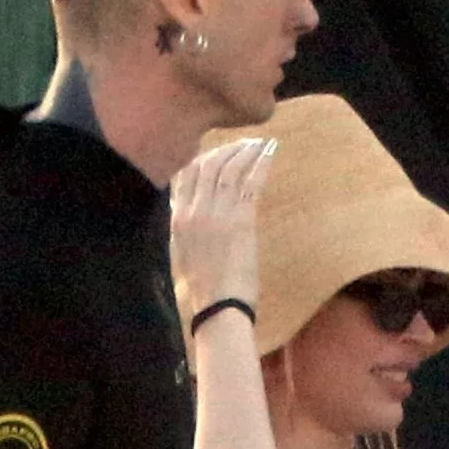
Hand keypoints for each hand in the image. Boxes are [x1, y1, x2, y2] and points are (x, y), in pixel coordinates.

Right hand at [169, 136, 276, 319]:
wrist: (218, 306)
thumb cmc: (205, 287)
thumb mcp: (183, 252)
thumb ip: (185, 226)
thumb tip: (189, 210)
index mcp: (177, 218)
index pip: (185, 173)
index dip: (202, 156)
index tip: (216, 149)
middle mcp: (194, 210)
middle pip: (208, 165)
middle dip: (227, 149)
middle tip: (244, 143)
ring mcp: (217, 213)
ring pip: (230, 168)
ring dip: (246, 151)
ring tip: (259, 143)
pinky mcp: (241, 220)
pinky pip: (251, 181)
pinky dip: (261, 162)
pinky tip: (270, 151)